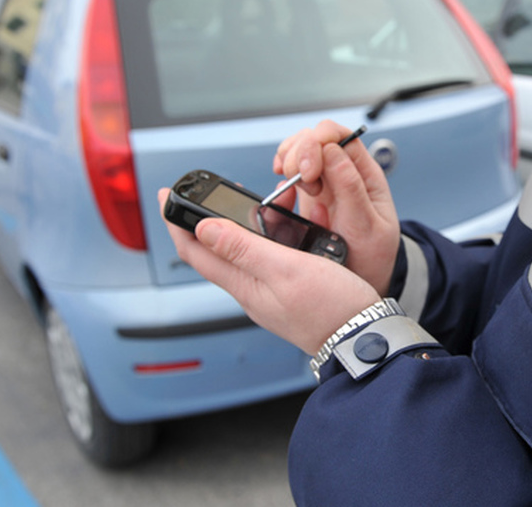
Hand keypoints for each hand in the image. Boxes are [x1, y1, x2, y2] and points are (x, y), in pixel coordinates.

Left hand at [158, 188, 379, 354]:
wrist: (364, 337)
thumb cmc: (331, 309)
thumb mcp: (285, 269)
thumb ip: (243, 247)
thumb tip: (203, 228)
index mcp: (244, 284)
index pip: (195, 250)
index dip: (176, 221)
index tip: (167, 193)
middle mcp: (251, 290)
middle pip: (214, 250)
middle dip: (203, 220)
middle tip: (202, 194)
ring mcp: (269, 292)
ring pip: (241, 253)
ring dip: (234, 227)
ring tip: (241, 204)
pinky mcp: (288, 291)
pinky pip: (265, 259)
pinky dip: (264, 237)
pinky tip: (278, 229)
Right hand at [273, 120, 399, 294]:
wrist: (363, 281)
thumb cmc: (372, 256)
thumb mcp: (368, 226)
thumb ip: (351, 188)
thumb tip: (333, 151)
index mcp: (364, 174)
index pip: (341, 136)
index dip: (320, 141)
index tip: (309, 169)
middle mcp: (343, 173)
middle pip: (315, 139)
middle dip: (300, 152)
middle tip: (297, 179)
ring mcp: (324, 184)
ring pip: (300, 152)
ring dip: (289, 161)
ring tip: (290, 183)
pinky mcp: (308, 198)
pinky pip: (290, 175)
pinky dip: (281, 178)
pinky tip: (284, 191)